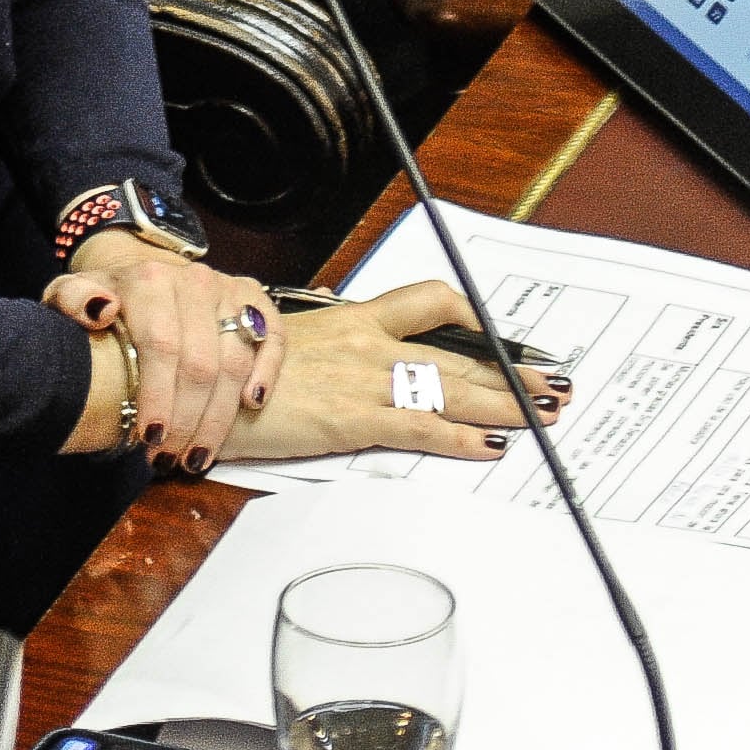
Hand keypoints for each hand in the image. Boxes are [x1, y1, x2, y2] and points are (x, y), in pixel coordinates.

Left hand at [53, 235, 282, 471]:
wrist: (142, 277)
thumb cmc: (106, 300)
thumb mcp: (70, 296)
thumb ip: (70, 299)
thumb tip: (100, 310)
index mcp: (150, 280)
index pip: (161, 345)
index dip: (159, 396)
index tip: (150, 438)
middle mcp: (194, 281)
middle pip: (201, 362)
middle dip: (188, 419)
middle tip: (172, 458)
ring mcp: (228, 289)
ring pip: (236, 359)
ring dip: (220, 414)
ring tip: (200, 453)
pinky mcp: (254, 299)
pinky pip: (273, 337)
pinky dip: (267, 372)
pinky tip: (251, 405)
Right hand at [219, 280, 579, 465]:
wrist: (197, 383)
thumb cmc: (230, 373)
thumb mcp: (284, 350)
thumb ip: (322, 357)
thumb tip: (340, 373)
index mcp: (350, 320)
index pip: (428, 302)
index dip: (474, 316)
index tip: (501, 335)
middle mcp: (367, 342)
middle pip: (457, 350)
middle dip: (512, 370)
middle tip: (552, 383)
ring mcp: (364, 379)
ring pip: (454, 386)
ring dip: (507, 403)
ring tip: (545, 415)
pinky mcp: (355, 418)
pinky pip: (423, 425)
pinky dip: (464, 436)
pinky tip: (492, 446)